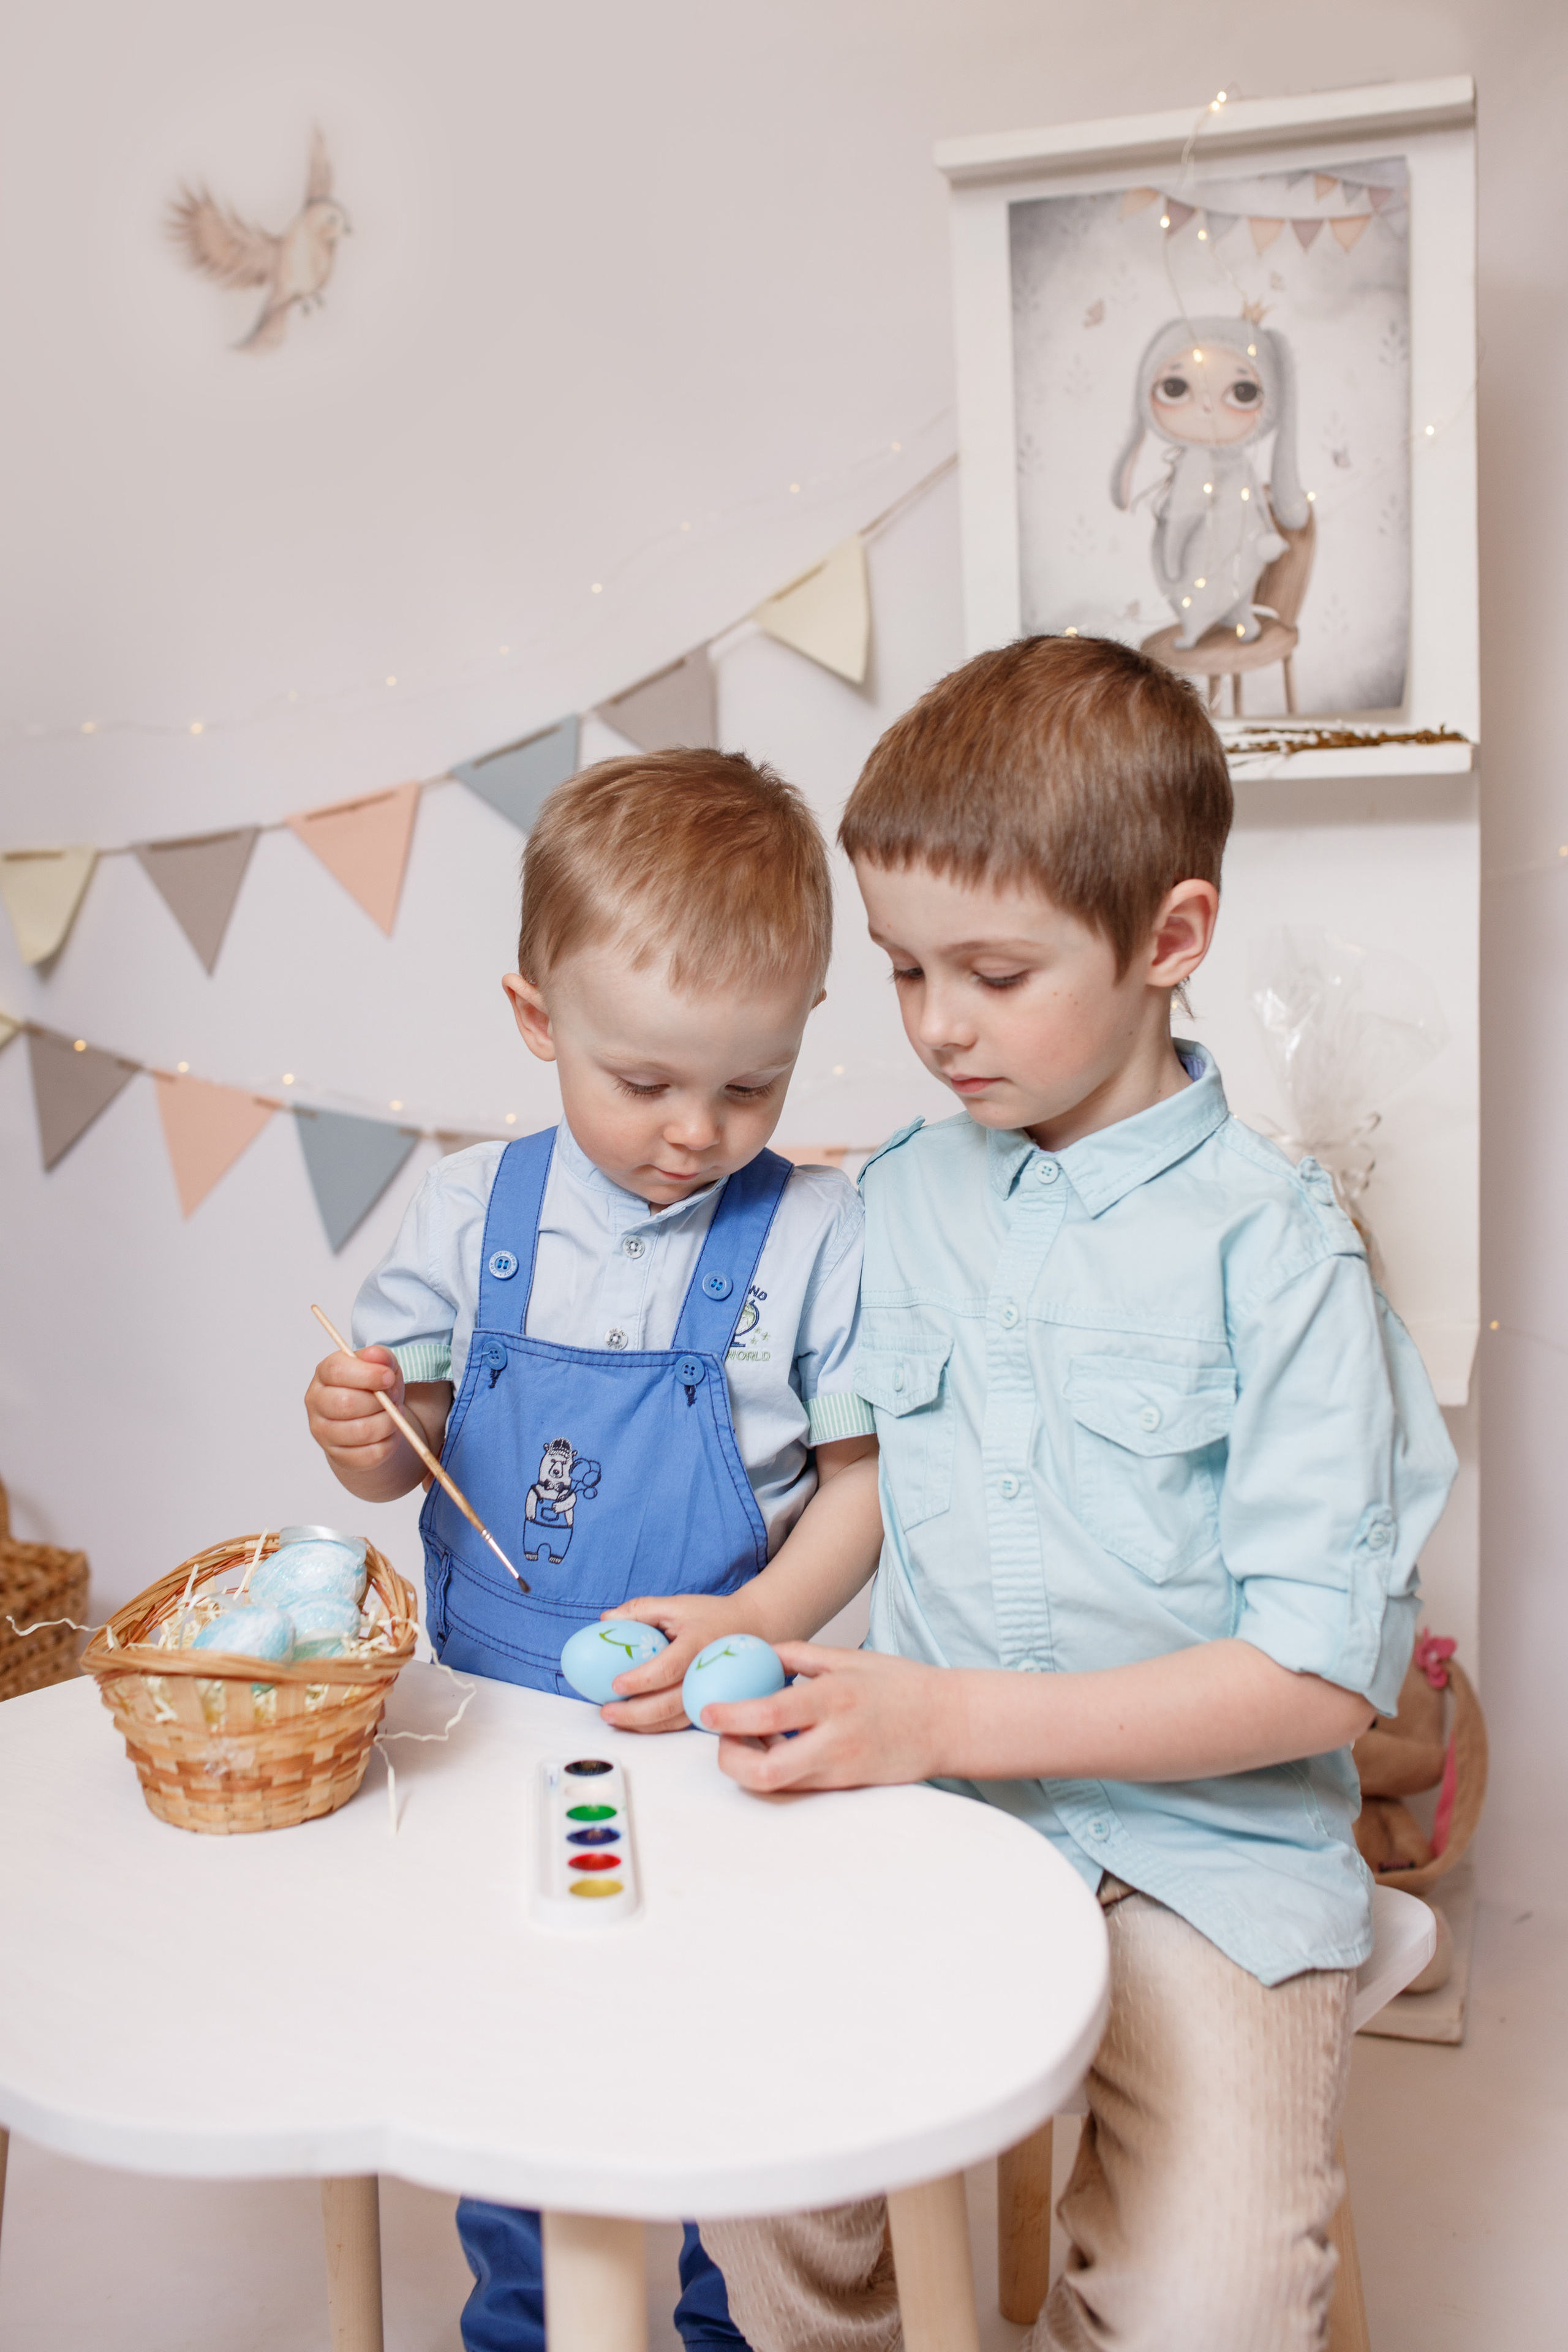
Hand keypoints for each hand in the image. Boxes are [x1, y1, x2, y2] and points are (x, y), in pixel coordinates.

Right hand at [305, 1345, 405, 1476]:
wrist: (372, 1418)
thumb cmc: (374, 1387)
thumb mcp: (382, 1366)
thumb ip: (380, 1357)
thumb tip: (376, 1355)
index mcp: (324, 1373)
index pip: (337, 1371)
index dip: (367, 1375)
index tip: (389, 1377)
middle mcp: (317, 1402)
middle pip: (346, 1404)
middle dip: (380, 1402)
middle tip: (394, 1398)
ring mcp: (323, 1431)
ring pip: (360, 1432)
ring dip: (387, 1423)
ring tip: (394, 1415)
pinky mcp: (337, 1455)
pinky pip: (369, 1454)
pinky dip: (388, 1443)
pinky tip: (388, 1433)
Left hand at [597, 1592, 764, 1734]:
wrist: (753, 1627)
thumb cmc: (712, 1615)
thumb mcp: (677, 1604)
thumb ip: (641, 1609)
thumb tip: (606, 1620)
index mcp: (698, 1643)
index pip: (668, 1668)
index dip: (640, 1680)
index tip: (615, 1685)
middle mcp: (707, 1673)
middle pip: (670, 1704)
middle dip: (634, 1714)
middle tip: (607, 1712)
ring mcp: (712, 1692)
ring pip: (675, 1720)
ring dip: (642, 1725)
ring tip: (615, 1720)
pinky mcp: (711, 1704)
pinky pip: (682, 1721)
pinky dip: (657, 1726)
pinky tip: (637, 1722)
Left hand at [709, 1643, 948, 1792]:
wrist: (949, 1723)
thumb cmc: (903, 1686)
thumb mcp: (849, 1658)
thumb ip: (799, 1656)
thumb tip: (757, 1655)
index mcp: (834, 1699)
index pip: (769, 1713)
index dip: (730, 1718)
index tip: (707, 1711)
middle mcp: (835, 1740)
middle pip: (765, 1772)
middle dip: (731, 1760)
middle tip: (723, 1737)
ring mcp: (841, 1770)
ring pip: (778, 1784)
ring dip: (753, 1764)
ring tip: (755, 1736)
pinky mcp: (846, 1786)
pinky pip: (798, 1784)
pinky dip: (778, 1769)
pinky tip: (781, 1745)